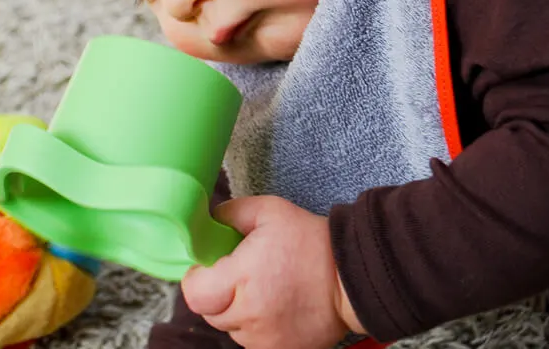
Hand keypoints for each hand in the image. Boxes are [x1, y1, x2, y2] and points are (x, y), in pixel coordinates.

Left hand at [182, 196, 364, 348]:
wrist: (353, 277)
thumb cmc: (313, 243)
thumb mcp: (272, 211)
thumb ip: (233, 213)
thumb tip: (210, 220)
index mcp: (243, 277)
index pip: (195, 293)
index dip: (197, 278)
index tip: (210, 267)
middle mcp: (249, 313)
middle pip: (210, 313)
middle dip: (218, 294)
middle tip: (241, 275)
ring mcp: (263, 338)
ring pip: (231, 328)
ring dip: (238, 311)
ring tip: (264, 290)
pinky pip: (253, 341)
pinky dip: (257, 326)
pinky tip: (276, 307)